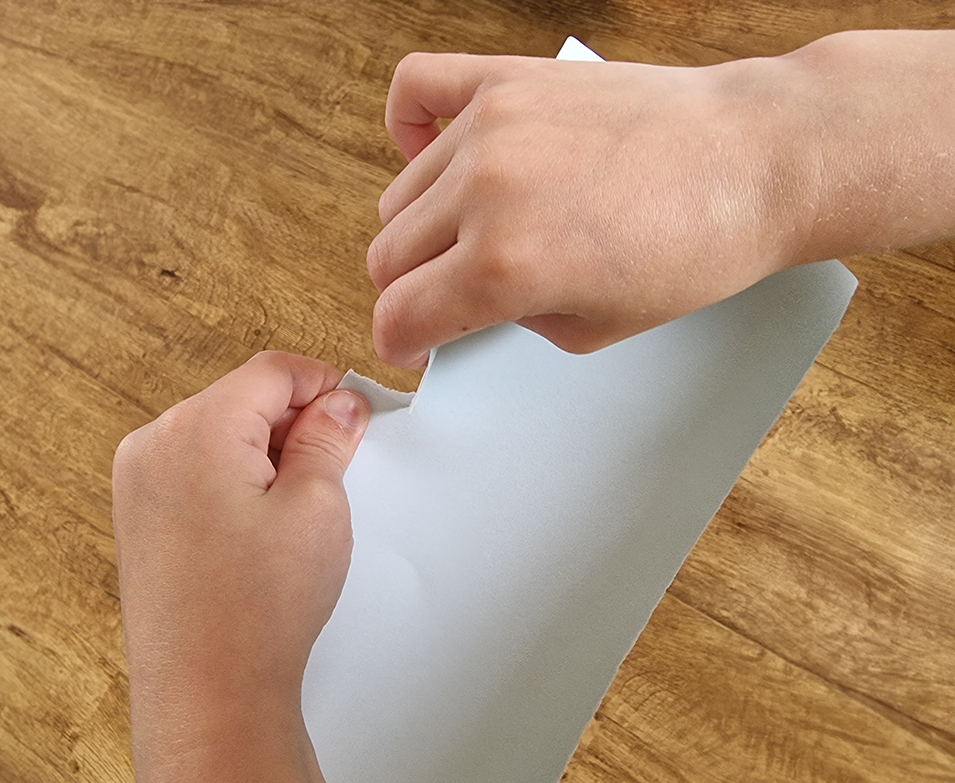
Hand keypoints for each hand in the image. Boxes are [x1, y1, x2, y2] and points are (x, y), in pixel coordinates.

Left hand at [112, 351, 369, 782]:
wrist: (206, 695)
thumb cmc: (255, 611)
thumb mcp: (317, 508)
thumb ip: (328, 439)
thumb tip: (338, 404)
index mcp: (196, 429)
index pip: (271, 371)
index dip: (322, 383)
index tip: (353, 412)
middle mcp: (153, 445)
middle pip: (240, 398)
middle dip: (292, 420)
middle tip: (335, 466)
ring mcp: (137, 482)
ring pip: (218, 432)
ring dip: (264, 450)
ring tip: (297, 508)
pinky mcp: (137, 516)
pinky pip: (195, 467)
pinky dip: (234, 476)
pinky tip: (261, 526)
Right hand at [367, 51, 816, 367]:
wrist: (754, 159)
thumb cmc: (696, 246)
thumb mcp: (593, 329)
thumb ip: (507, 321)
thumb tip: (464, 305)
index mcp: (504, 266)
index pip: (399, 316)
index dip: (402, 343)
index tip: (412, 344)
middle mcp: (484, 190)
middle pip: (388, 256)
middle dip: (411, 293)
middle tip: (451, 299)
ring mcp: (492, 126)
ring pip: (400, 195)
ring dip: (421, 230)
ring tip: (473, 233)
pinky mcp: (509, 79)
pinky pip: (416, 88)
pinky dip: (406, 125)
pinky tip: (432, 150)